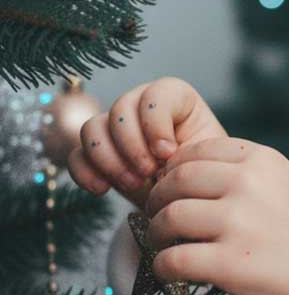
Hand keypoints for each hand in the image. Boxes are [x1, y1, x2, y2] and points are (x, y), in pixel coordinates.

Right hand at [67, 77, 227, 210]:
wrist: (189, 200)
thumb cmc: (203, 174)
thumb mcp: (206, 159)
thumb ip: (189, 150)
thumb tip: (162, 156)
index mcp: (176, 99)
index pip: (156, 94)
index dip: (156, 123)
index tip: (168, 153)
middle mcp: (141, 106)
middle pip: (120, 109)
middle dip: (132, 145)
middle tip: (148, 173)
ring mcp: (115, 128)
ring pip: (92, 128)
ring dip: (109, 160)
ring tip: (133, 184)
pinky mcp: (97, 154)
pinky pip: (76, 155)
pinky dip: (85, 172)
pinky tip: (102, 189)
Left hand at [142, 136, 288, 294]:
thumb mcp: (287, 186)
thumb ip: (246, 176)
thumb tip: (185, 177)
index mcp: (263, 160)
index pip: (197, 151)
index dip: (175, 170)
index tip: (172, 188)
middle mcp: (248, 184)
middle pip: (176, 181)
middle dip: (158, 200)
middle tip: (157, 217)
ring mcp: (238, 223)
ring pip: (169, 218)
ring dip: (157, 234)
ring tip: (164, 245)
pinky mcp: (229, 263)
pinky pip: (172, 260)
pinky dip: (163, 268)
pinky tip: (170, 272)